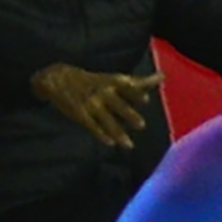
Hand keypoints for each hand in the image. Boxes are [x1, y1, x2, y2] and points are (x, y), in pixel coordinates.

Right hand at [31, 65, 160, 149]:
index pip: (126, 87)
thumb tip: (163, 76)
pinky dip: (101, 135)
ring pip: (106, 120)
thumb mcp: (115, 78)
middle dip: (128, 115)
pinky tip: (110, 144)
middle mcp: (102, 92)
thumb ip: (140, 81)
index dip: (135, 93)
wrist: (59, 78)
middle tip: (141, 125)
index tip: (145, 100)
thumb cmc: (96, 81)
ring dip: (117, 132)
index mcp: (112, 82)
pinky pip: (92, 126)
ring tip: (129, 145)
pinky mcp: (79, 114)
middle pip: (117, 105)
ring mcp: (90, 104)